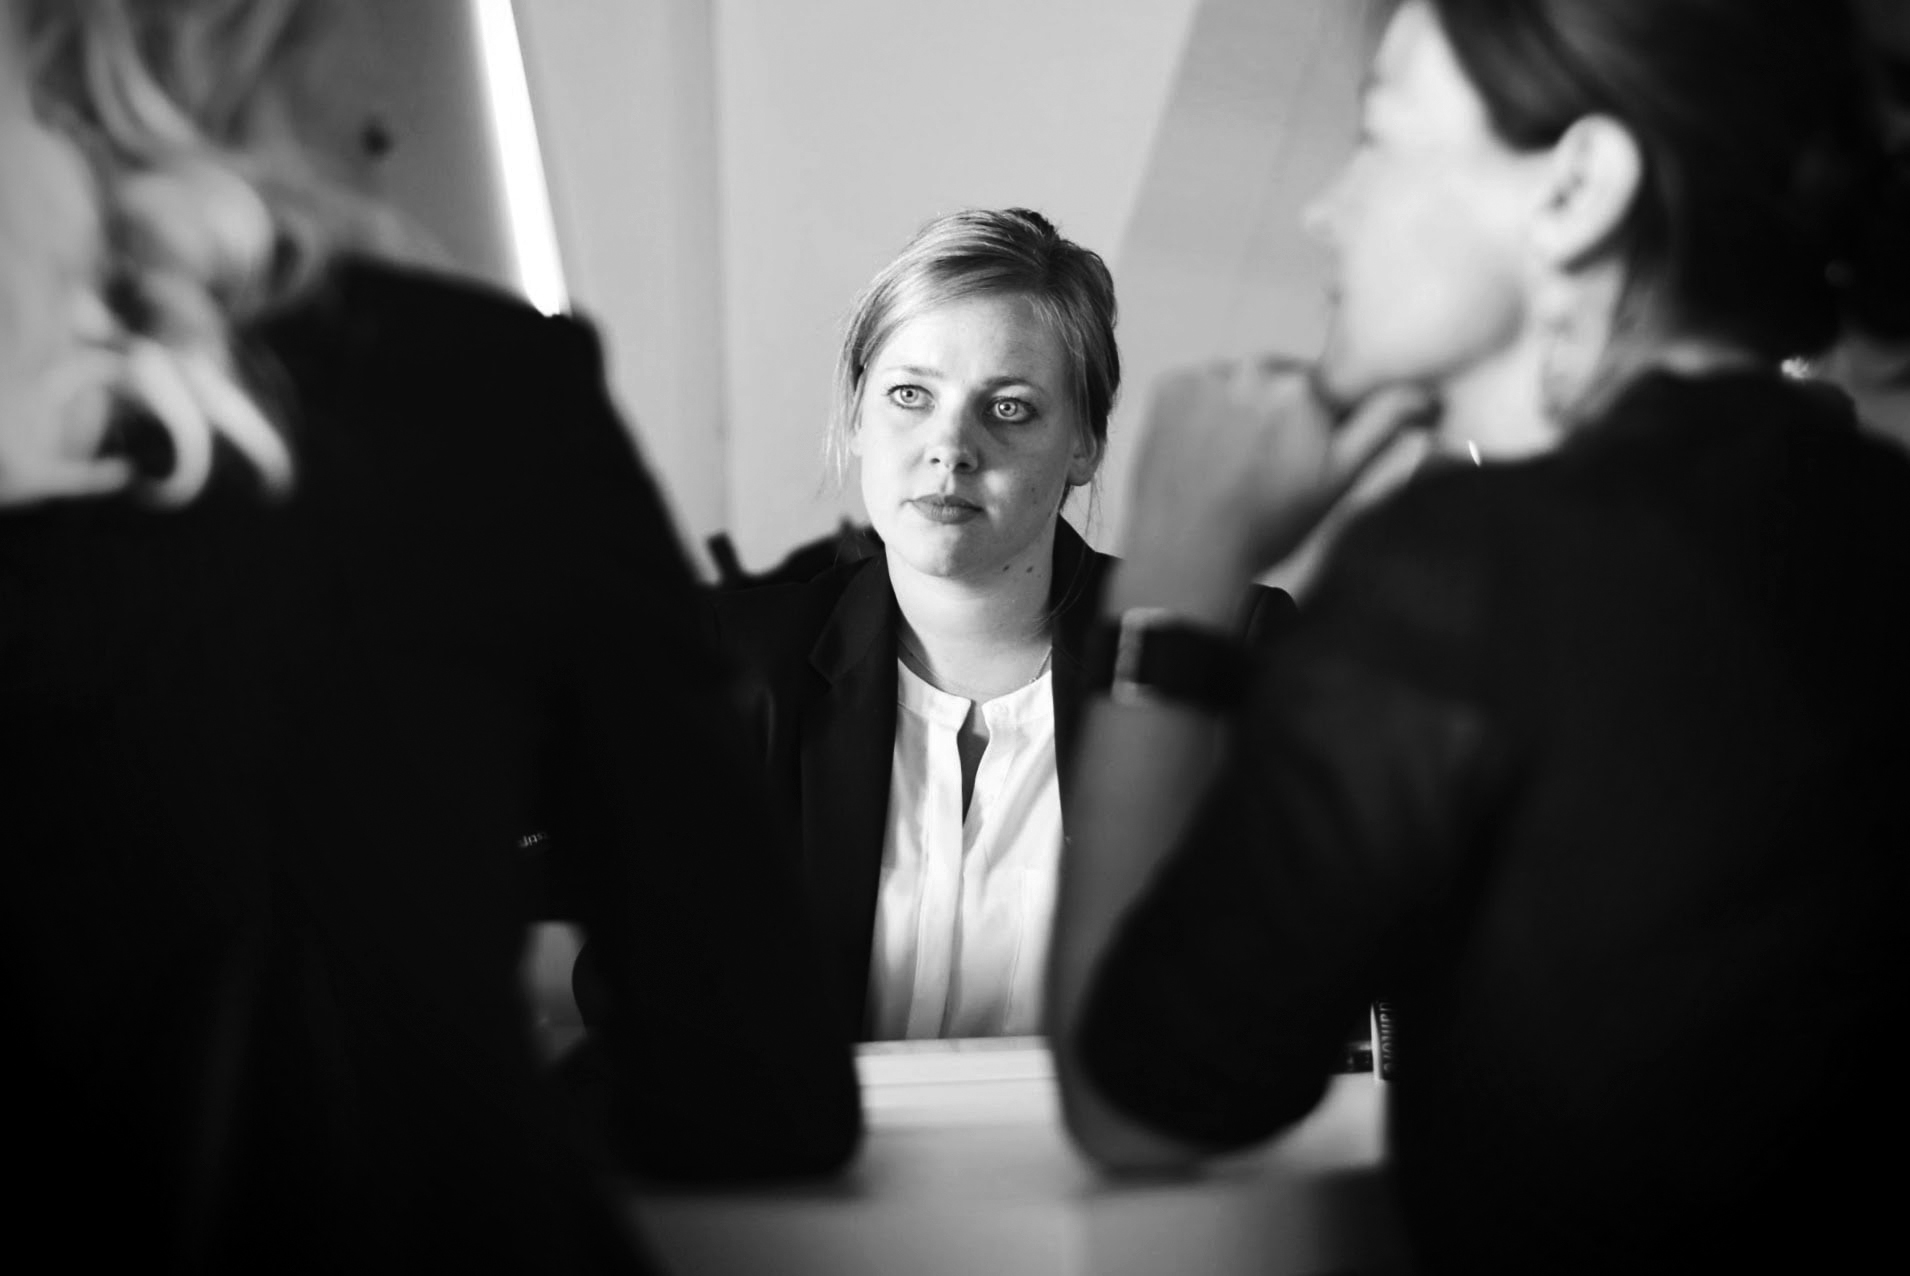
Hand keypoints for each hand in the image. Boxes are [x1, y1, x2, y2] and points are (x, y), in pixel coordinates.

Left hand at [1124, 356, 1435, 578]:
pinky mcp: (1169, 386)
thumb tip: (1426, 393)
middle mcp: (1255, 368)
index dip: (1319, 422)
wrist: (1187, 554)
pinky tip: (1202, 451)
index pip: (1327, 389)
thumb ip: (1384, 426)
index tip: (1302, 454)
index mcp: (1305, 388)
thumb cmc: (1269, 524)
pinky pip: (1200, 387)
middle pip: (1282, 381)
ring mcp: (1206, 375)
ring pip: (1239, 383)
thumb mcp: (1339, 481)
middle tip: (1264, 467)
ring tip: (1229, 463)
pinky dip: (1202, 410)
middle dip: (1281, 413)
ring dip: (1241, 409)